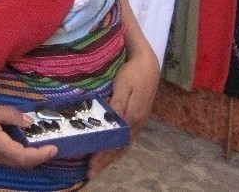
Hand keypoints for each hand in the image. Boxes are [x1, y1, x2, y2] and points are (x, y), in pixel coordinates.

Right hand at [0, 100, 57, 167]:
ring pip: (11, 161)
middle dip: (37, 156)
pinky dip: (12, 151)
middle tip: (48, 144)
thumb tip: (30, 122)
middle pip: (20, 163)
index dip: (42, 155)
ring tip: (32, 138)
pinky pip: (1, 158)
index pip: (25, 157)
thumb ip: (10, 115)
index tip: (54, 148)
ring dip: (25, 154)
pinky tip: (12, 137)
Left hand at [87, 44, 159, 177]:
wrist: (148, 66)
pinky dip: (118, 150)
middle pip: (119, 148)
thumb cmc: (133, 74)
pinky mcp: (137, 120)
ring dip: (110, 158)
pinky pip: (126, 140)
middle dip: (104, 161)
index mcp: (131, 117)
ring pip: (123, 146)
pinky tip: (111, 153)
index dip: (103, 154)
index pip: (115, 142)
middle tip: (90, 173)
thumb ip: (118, 101)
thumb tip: (112, 118)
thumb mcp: (123, 84)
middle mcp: (136, 124)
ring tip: (97, 167)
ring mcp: (138, 123)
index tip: (90, 164)